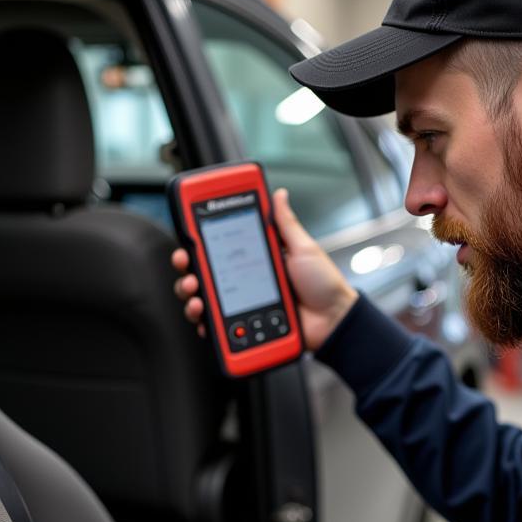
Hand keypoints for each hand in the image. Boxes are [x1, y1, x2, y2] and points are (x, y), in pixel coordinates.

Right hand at [171, 187, 358, 351]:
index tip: (190, 240)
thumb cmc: (323, 284)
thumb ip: (286, 224)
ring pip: (207, 300)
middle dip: (189, 270)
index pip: (222, 249)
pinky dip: (206, 324)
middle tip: (187, 266)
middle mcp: (246, 280)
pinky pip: (220, 326)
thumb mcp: (304, 248)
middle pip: (206, 274)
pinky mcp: (247, 325)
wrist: (334, 320)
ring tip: (196, 294)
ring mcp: (245, 303)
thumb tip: (278, 195)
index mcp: (257, 259)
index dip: (201, 245)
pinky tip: (204, 318)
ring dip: (193, 296)